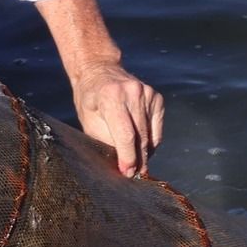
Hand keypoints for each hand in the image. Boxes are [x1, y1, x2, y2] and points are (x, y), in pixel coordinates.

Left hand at [71, 60, 164, 176]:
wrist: (99, 71)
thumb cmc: (90, 101)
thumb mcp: (89, 122)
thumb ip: (106, 141)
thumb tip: (122, 165)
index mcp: (111, 97)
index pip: (125, 134)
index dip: (127, 157)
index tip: (127, 173)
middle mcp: (132, 92)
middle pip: (141, 137)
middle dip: (138, 159)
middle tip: (134, 175)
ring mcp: (147, 93)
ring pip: (150, 134)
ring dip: (145, 152)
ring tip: (136, 162)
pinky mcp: (157, 97)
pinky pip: (156, 128)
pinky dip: (151, 140)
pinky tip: (141, 145)